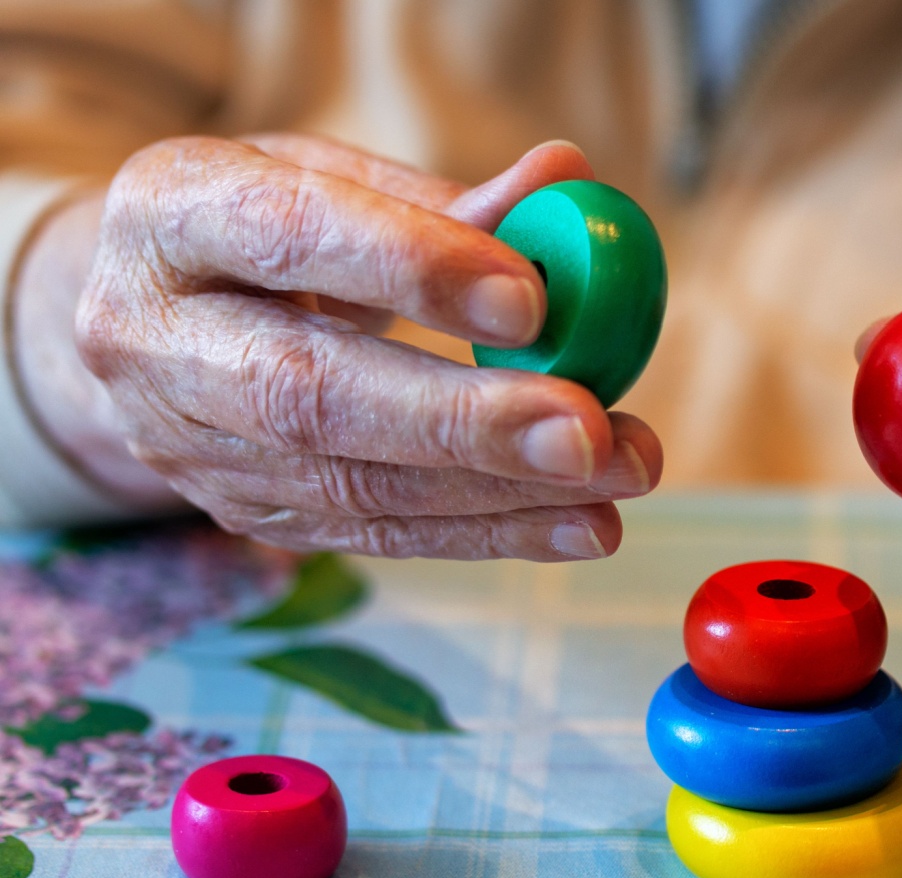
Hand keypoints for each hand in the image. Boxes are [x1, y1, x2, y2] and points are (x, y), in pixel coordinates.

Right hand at [17, 134, 660, 558]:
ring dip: (502, 491)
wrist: (145, 322)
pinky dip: (490, 532)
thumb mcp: (331, 181)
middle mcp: (153, 340)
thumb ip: (445, 198)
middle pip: (311, 395)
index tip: (533, 300)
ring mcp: (189, 445)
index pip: (288, 236)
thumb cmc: (260, 231)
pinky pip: (377, 535)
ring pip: (352, 485)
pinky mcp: (245, 514)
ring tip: (619, 472)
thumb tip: (569, 181)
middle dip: (464, 421)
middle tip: (587, 431)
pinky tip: (582, 522)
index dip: (412, 267)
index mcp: (168, 215)